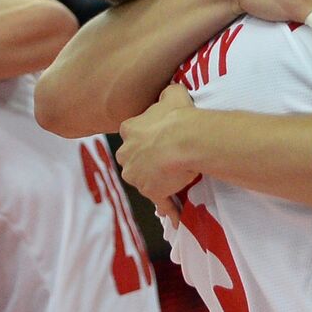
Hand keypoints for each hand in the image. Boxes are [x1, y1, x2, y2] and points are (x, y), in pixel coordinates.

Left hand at [116, 84, 199, 224]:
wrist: (185, 140)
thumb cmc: (178, 116)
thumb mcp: (172, 94)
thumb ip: (167, 95)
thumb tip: (170, 93)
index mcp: (128, 130)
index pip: (132, 135)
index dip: (146, 138)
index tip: (158, 139)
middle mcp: (126, 154)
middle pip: (133, 160)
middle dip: (145, 161)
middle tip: (167, 160)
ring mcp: (136, 176)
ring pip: (144, 180)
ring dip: (156, 182)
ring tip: (175, 183)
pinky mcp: (150, 192)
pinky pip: (161, 202)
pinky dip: (168, 209)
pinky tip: (175, 218)